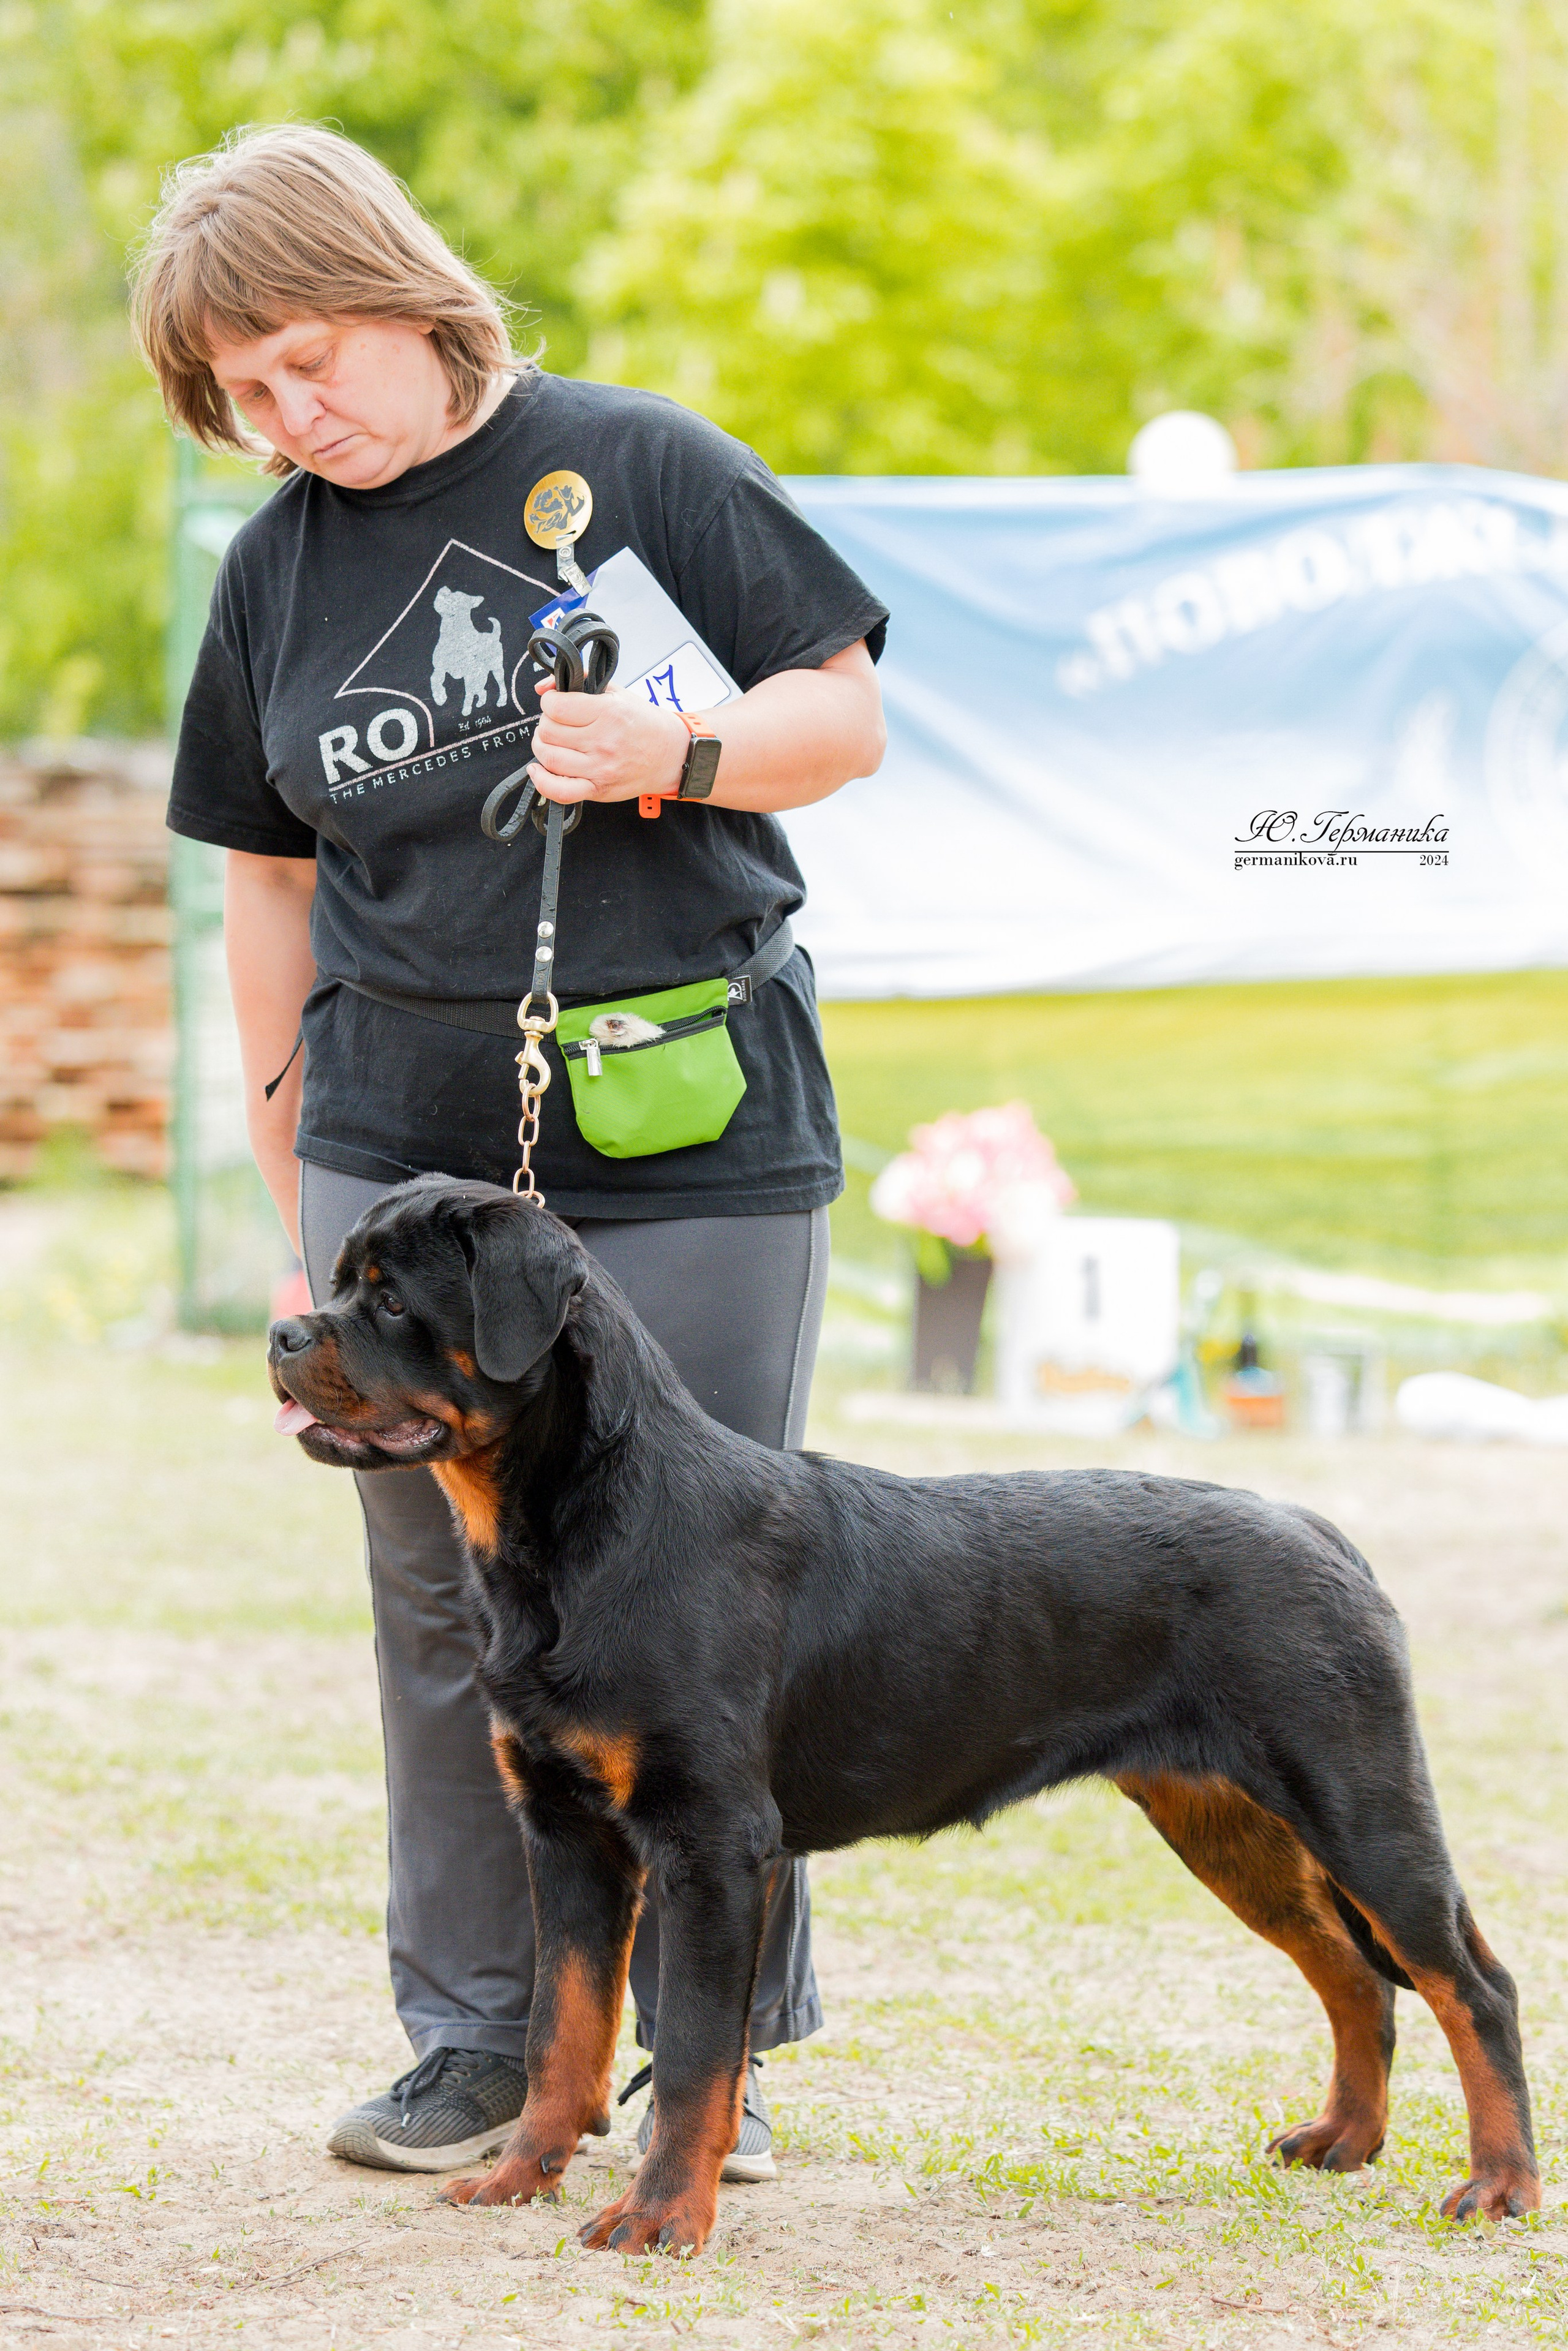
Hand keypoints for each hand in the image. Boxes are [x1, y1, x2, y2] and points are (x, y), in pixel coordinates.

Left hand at [529, 684, 689, 805]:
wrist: (672, 755)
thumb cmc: (644, 724)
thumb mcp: (616, 692)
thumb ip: (580, 681)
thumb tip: (543, 688)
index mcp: (608, 713)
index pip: (556, 707)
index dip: (549, 703)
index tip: (555, 704)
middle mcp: (603, 742)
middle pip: (548, 732)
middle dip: (546, 724)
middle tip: (557, 724)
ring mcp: (599, 768)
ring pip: (548, 757)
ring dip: (542, 747)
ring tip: (552, 742)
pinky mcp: (598, 789)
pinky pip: (559, 791)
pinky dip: (542, 781)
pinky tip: (538, 770)